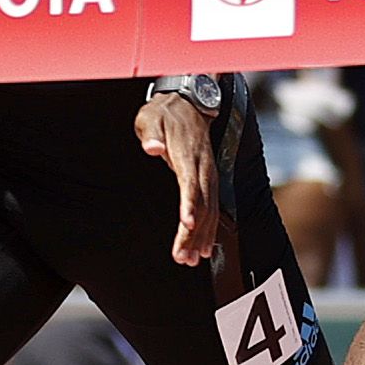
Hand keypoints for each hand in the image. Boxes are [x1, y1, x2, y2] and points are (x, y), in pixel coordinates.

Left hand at [136, 92, 219, 265]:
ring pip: (210, 211)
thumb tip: (153, 148)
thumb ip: (152, 134)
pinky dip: (208, 229)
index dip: (190, 205)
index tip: (186, 225)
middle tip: (182, 258)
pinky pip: (212, 209)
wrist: (188, 104)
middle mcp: (204, 169)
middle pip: (203, 206)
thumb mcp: (151, 118)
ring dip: (201, 237)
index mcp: (189, 157)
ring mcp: (209, 176)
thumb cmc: (163, 114)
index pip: (192, 185)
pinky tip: (203, 248)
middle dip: (194, 233)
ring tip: (190, 260)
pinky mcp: (208, 180)